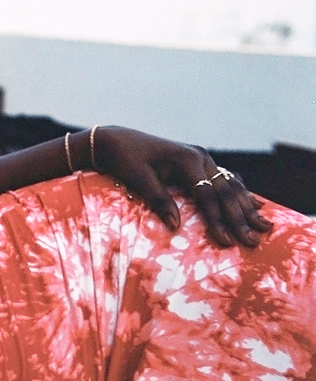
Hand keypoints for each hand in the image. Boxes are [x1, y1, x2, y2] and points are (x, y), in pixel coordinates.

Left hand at [92, 126, 271, 247]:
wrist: (116, 140)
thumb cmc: (124, 159)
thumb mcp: (139, 179)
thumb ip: (159, 200)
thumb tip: (175, 226)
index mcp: (187, 158)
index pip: (207, 194)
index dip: (216, 219)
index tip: (225, 240)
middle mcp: (200, 156)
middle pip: (225, 191)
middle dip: (239, 217)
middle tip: (252, 240)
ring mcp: (202, 158)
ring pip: (230, 184)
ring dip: (246, 206)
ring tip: (264, 226)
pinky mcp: (199, 163)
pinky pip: (224, 180)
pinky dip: (239, 194)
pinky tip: (254, 206)